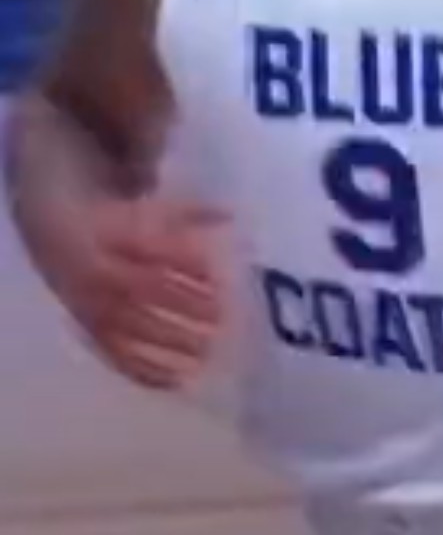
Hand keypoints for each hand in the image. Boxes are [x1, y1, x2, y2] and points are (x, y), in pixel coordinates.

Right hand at [30, 194, 226, 388]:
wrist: (58, 236)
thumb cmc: (121, 225)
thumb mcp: (149, 211)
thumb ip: (190, 214)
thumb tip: (232, 218)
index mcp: (113, 233)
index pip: (153, 247)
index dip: (186, 259)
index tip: (218, 272)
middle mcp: (99, 271)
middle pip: (145, 289)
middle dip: (185, 303)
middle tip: (222, 315)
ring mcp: (92, 306)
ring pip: (132, 327)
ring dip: (172, 342)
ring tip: (210, 351)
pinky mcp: (91, 333)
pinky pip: (116, 357)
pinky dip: (147, 372)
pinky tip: (180, 382)